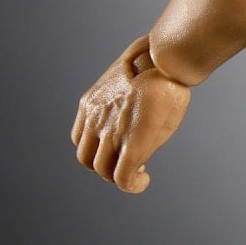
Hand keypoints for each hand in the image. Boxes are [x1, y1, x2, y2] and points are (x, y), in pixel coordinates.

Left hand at [71, 37, 190, 193]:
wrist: (164, 59)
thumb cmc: (157, 64)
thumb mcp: (134, 82)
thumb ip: (127, 102)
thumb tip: (142, 107)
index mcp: (91, 103)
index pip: (81, 139)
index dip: (98, 150)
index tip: (118, 149)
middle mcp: (94, 120)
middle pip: (87, 158)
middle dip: (105, 166)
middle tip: (126, 164)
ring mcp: (110, 133)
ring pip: (102, 170)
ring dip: (118, 176)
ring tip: (137, 175)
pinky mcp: (131, 144)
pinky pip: (122, 178)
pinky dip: (131, 185)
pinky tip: (142, 182)